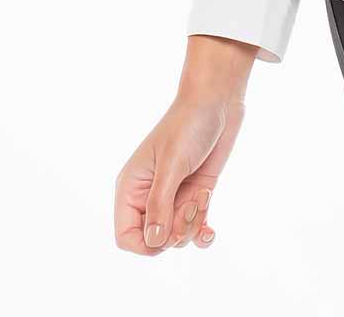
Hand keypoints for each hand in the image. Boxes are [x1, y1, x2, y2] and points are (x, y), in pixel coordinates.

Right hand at [114, 36, 255, 254]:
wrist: (217, 101)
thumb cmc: (188, 125)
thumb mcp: (172, 165)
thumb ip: (160, 205)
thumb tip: (154, 242)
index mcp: (131, 188)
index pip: (126, 236)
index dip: (145, 243)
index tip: (167, 230)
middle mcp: (149, 196)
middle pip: (155, 240)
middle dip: (176, 230)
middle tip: (191, 203)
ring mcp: (173, 196)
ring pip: (176, 236)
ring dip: (192, 223)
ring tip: (204, 195)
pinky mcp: (194, 194)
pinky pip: (193, 229)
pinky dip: (202, 233)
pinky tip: (210, 231)